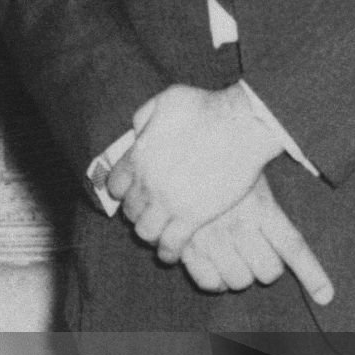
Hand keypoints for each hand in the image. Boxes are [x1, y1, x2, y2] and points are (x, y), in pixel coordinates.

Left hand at [105, 84, 281, 261]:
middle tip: (148, 214)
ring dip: (149, 234)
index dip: (122, 192)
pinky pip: (171, 244)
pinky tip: (170, 254)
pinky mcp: (193, 217)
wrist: (241, 124)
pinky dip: (168, 252)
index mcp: (138, 157)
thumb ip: (145, 116)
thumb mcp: (166, 101)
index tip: (131, 194)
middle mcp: (147, 183)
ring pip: (145, 232)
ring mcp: (169, 202)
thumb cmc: (208, 107)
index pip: (114, 185)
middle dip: (136, 213)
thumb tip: (137, 131)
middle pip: (129, 210)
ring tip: (158, 233)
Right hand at [176, 174, 334, 307]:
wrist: (171, 152)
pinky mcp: (185, 246)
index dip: (312, 275)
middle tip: (255, 256)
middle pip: (269, 271)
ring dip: (238, 276)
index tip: (324, 295)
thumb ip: (268, 203)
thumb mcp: (250, 172)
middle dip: (265, 269)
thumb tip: (286, 220)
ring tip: (230, 259)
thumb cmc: (216, 163)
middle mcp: (239, 225)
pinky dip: (213, 281)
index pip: (293, 246)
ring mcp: (211, 238)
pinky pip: (208, 282)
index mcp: (260, 206)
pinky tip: (210, 266)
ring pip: (239, 281)